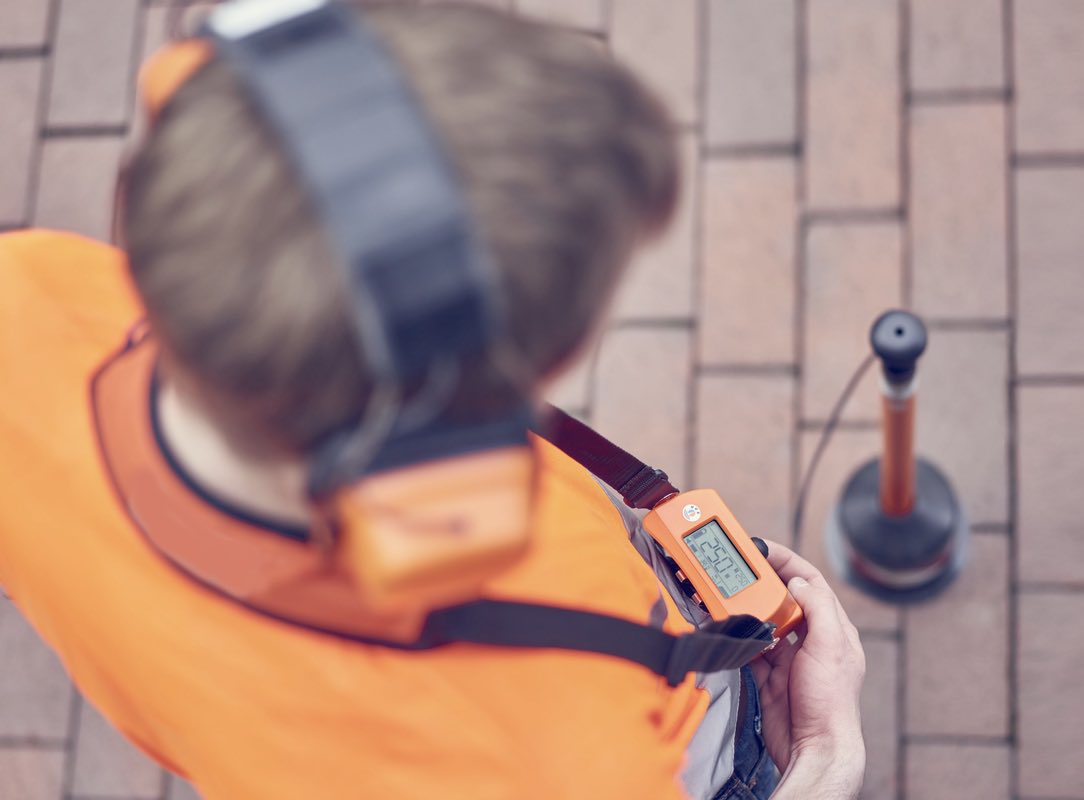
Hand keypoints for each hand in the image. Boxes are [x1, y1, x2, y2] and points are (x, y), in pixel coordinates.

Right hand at [750, 541, 865, 796]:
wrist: (815, 748)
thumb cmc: (831, 702)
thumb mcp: (831, 646)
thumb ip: (818, 609)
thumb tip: (798, 581)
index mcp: (833, 628)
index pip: (810, 582)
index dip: (787, 562)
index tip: (764, 549)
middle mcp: (813, 640)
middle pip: (784, 599)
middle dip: (763, 582)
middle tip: (740, 569)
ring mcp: (791, 658)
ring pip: (766, 622)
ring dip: (749, 610)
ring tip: (731, 597)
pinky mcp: (771, 677)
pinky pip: (752, 648)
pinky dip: (741, 638)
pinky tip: (732, 630)